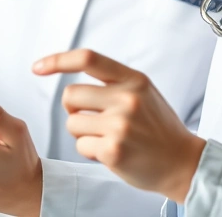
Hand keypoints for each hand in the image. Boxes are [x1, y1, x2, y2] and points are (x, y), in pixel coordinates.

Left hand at [33, 49, 204, 202]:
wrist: (183, 162)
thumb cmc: (159, 128)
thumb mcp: (144, 92)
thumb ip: (114, 81)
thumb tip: (71, 69)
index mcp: (134, 80)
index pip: (88, 59)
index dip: (57, 60)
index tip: (38, 67)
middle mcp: (127, 99)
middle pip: (70, 95)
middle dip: (73, 109)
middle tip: (92, 119)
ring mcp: (120, 125)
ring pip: (72, 123)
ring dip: (82, 132)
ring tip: (107, 137)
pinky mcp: (113, 151)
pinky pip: (81, 146)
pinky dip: (90, 150)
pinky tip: (112, 152)